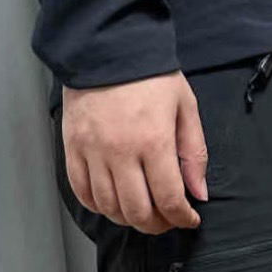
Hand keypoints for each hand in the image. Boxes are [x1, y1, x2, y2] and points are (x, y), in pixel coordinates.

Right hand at [62, 72, 207, 233]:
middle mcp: (120, 152)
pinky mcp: (72, 148)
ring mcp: (92, 152)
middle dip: (157, 225)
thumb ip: (194, 153)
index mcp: (153, 141)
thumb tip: (199, 193)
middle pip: (137, 212)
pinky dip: (99, 205)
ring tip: (141, 211)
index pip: (168, 199)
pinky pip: (82, 192)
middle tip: (166, 220)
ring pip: (109, 208)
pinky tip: (113, 202)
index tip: (189, 219)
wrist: (108, 46)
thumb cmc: (149, 74)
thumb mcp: (185, 107)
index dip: (182, 218)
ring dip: (128, 219)